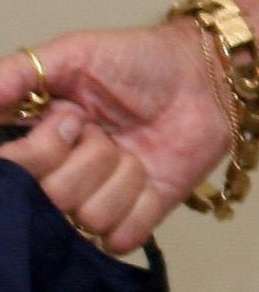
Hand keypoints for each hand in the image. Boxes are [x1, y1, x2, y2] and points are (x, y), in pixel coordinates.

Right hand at [1, 28, 234, 255]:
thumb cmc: (136, 62)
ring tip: (132, 146)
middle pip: (49, 199)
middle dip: (86, 156)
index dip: (37, 153)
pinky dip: (140, 205)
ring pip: (88, 218)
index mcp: (32, 147)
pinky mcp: (138, 220)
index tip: (68, 118)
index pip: (10, 176)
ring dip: (119, 175)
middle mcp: (57, 182)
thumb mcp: (71, 54)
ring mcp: (97, 204)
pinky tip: (149, 173)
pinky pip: (122, 237)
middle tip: (102, 127)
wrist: (205, 72)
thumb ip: (17, 74)